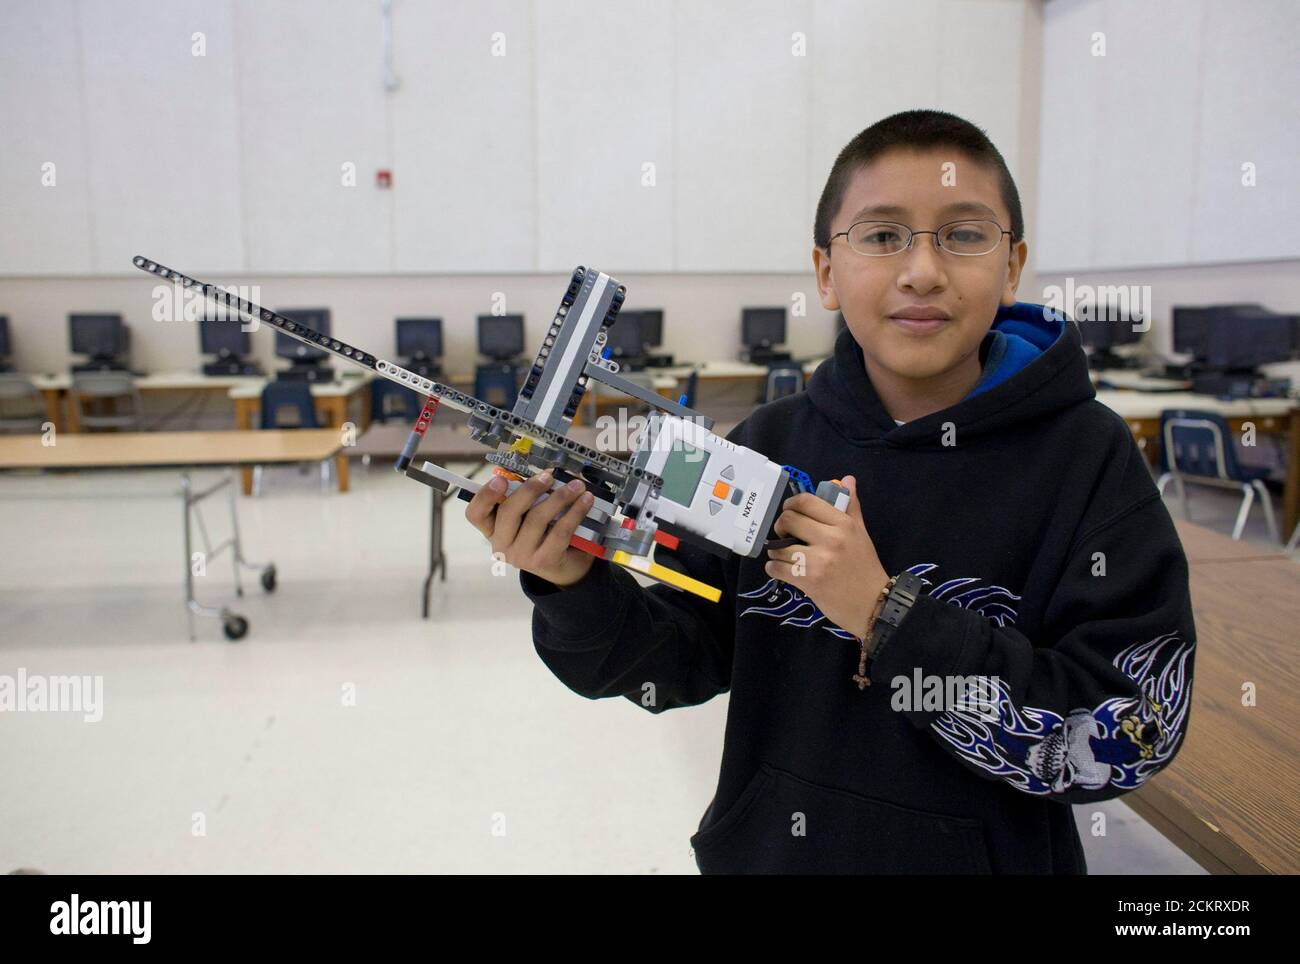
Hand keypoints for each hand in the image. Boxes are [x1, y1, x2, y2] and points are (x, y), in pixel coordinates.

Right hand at [465, 469, 597, 587]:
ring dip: (559, 497)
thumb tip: (543, 471)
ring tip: (576, 485)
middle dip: (530, 490)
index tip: (501, 480)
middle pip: (508, 512)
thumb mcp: (529, 515)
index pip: (475, 514)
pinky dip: (575, 512)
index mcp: (491, 529)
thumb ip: (527, 497)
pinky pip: (560, 531)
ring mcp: (521, 556)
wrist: (565, 567)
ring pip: (537, 519)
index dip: (485, 495)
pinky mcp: (544, 561)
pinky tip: (586, 500)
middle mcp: (501, 545)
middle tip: (549, 476)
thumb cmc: (543, 535)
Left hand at [764, 475, 889, 638]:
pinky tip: (782, 570)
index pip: (807, 501)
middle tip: (784, 534)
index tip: (790, 511)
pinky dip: (774, 569)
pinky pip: (776, 568)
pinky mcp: (809, 581)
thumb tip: (847, 479)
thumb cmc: (864, 567)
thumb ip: (851, 506)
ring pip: (779, 546)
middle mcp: (831, 539)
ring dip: (775, 551)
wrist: (873, 604)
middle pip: (789, 519)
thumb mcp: (861, 533)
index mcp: (843, 524)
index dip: (791, 504)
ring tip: (783, 555)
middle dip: (780, 526)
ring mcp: (819, 561)